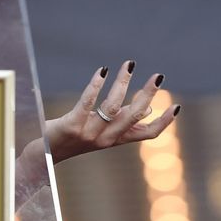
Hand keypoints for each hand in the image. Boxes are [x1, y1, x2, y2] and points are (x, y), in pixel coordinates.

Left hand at [45, 60, 180, 163]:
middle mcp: (106, 139)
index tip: (176, 106)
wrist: (44, 155)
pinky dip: (96, 85)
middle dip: (148, 94)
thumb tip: (148, 108)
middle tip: (158, 76)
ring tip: (129, 65)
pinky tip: (102, 71)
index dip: (164, 122)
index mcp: (115, 140)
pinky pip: (87, 103)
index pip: (147, 134)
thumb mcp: (101, 132)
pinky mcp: (72, 125)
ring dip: (123, 83)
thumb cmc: (74, 138)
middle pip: (134, 115)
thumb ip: (122, 121)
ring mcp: (89, 133)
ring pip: (113, 106)